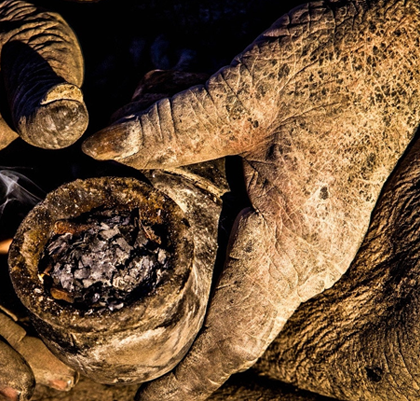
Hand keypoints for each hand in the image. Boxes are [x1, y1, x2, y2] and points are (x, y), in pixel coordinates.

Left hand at [84, 1, 419, 398]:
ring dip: (201, 327)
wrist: (397, 45)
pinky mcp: (309, 225)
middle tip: (130, 368)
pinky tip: (185, 281)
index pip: (236, 336)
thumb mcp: (246, 91)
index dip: (189, 380)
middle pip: (239, 333)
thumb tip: (103, 147)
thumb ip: (171, 126)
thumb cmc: (337, 66)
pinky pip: (259, 280)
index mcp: (295, 239)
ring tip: (148, 338)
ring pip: (248, 308)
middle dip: (185, 360)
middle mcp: (309, 257)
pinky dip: (219, 292)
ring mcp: (314, 245)